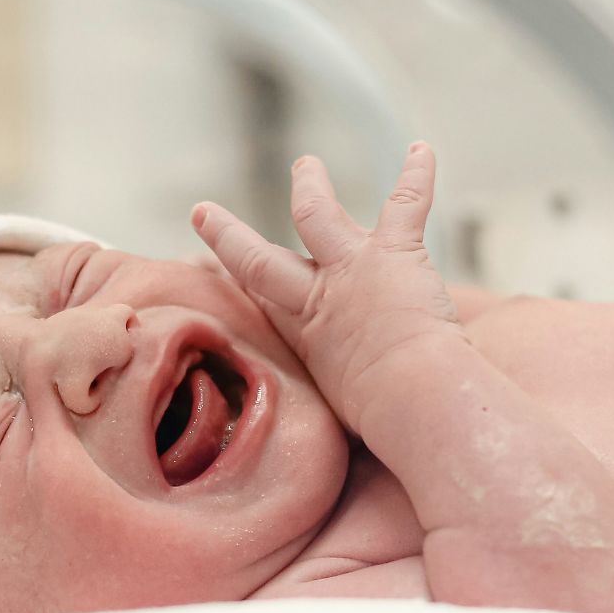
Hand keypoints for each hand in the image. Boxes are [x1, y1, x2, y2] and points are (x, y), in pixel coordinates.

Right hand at [192, 142, 463, 435]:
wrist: (409, 396)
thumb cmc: (380, 419)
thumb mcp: (333, 418)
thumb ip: (319, 413)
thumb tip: (292, 463)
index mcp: (296, 337)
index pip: (246, 305)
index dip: (217, 289)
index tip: (192, 274)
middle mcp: (312, 298)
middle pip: (256, 262)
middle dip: (229, 239)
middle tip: (203, 214)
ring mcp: (348, 269)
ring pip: (318, 215)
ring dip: (311, 188)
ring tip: (306, 166)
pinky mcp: (391, 252)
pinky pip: (405, 202)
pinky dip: (415, 174)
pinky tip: (421, 148)